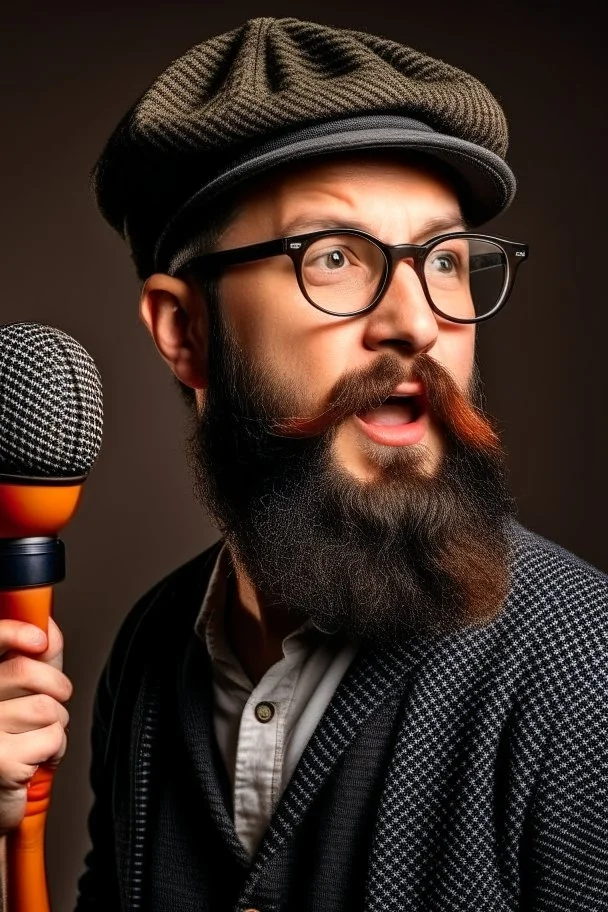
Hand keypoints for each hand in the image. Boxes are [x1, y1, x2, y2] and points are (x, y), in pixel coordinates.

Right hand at [0, 619, 71, 834]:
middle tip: (51, 707)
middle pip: (27, 671)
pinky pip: (53, 737)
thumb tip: (48, 626)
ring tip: (37, 739)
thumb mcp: (21, 696)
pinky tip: (38, 759)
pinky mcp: (1, 760)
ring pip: (46, 707)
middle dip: (56, 688)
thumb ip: (36, 661)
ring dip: (56, 725)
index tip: (39, 640)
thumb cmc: (8, 744)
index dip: (16, 634)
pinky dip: (57, 749)